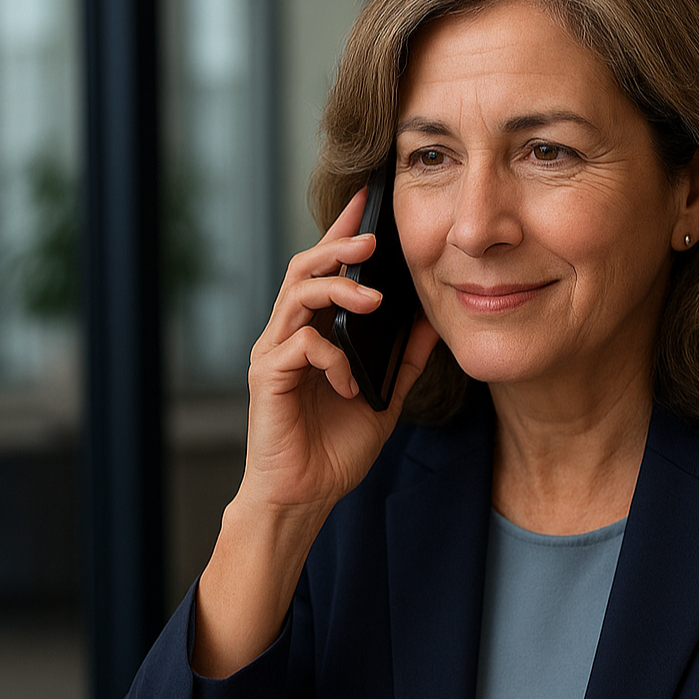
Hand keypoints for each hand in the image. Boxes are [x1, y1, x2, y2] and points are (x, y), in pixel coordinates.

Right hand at [239, 187, 439, 526]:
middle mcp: (289, 336)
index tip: (368, 202)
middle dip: (338, 246)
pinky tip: (349, 383)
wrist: (305, 496)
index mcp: (315, 335)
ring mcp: (275, 355)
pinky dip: (330, 357)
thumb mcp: (383, 398)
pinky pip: (299, 348)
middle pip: (304, 269)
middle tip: (372, 239)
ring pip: (297, 296)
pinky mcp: (268, 379)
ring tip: (374, 298)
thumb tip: (431, 320)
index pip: (326, 271)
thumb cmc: (336, 448)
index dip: (343, 234)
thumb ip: (403, 360)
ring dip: (337, 289)